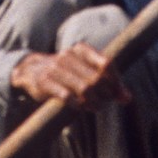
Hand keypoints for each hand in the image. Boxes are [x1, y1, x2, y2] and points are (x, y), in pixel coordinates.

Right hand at [10, 44, 130, 109]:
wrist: (30, 70)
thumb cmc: (65, 72)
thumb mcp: (84, 70)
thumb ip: (106, 81)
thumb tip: (128, 98)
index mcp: (81, 50)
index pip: (106, 64)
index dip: (116, 81)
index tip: (119, 94)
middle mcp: (68, 56)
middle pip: (97, 79)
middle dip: (105, 95)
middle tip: (105, 103)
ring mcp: (55, 69)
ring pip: (84, 89)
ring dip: (94, 103)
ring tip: (95, 107)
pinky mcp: (45, 83)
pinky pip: (67, 97)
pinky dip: (77, 105)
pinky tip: (79, 107)